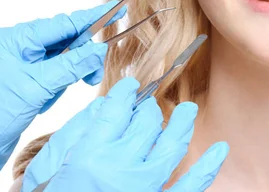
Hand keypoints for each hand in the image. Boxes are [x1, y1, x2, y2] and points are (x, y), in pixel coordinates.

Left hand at [0, 2, 122, 190]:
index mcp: (15, 39)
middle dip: (83, 56)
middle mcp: (19, 46)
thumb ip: (72, 66)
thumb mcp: (38, 87)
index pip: (62, 24)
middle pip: (66, 39)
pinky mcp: (27, 78)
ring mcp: (23, 62)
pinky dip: (61, 85)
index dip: (91, 17)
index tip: (115, 8)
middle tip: (95, 74)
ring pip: (65, 57)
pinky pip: (57, 73)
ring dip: (71, 74)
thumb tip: (99, 50)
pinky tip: (48, 99)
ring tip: (67, 91)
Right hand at [25, 77, 227, 191]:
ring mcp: (143, 189)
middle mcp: (120, 169)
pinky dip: (208, 168)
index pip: (117, 110)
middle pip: (146, 123)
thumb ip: (75, 132)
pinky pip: (190, 186)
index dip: (125, 92)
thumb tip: (105, 105)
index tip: (129, 87)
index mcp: (91, 155)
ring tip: (188, 110)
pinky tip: (221, 149)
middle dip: (147, 109)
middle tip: (145, 107)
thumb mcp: (47, 166)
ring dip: (182, 124)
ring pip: (171, 146)